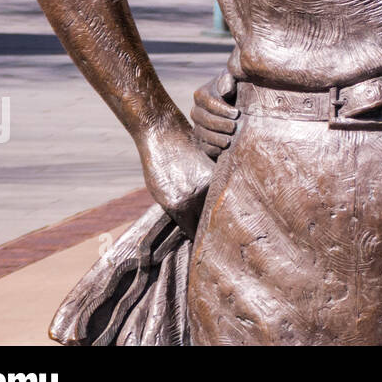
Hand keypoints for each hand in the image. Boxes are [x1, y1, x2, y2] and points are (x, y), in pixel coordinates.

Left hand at [137, 122, 214, 237]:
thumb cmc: (159, 166)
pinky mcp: (217, 170)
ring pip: (218, 206)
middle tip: (218, 239)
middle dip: (212, 230)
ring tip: (222, 218)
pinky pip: (222, 189)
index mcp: (179, 205)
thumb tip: (194, 227)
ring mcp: (209, 182)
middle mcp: (196, 196)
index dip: (199, 240)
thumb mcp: (162, 195)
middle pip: (209, 222)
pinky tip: (223, 196)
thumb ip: (179, 212)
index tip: (204, 246)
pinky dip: (222, 194)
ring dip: (219, 212)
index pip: (194, 232)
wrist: (164, 135)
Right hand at [191, 70, 238, 158]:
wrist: (243, 107)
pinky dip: (211, 148)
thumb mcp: (237, 81)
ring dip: (215, 138)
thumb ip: (230, 80)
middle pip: (202, 119)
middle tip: (234, 127)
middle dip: (218, 124)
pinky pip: (202, 146)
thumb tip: (225, 91)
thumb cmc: (240, 90)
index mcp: (202, 94)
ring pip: (201, 133)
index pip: (206, 101)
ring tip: (229, 141)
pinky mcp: (202, 140)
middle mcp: (196, 110)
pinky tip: (223, 150)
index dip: (220, 109)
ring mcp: (198, 126)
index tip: (236, 113)